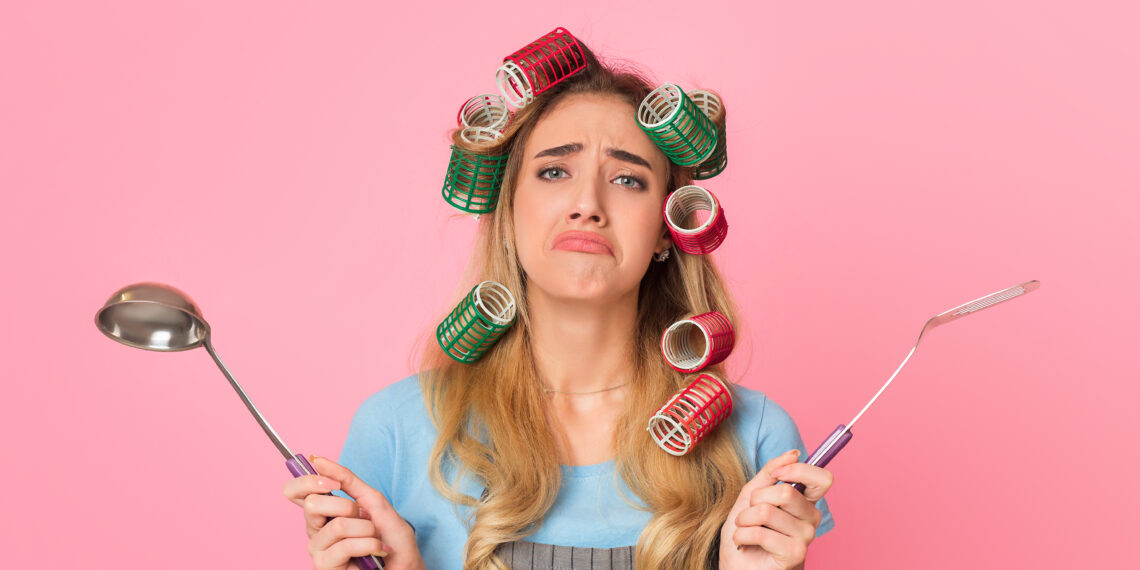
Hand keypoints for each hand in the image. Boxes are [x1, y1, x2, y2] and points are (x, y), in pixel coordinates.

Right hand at [283, 456, 423, 569]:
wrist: (406, 567)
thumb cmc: (390, 537)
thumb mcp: (373, 500)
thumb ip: (347, 480)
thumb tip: (317, 459)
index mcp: (323, 511)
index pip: (295, 491)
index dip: (308, 481)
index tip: (333, 482)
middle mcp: (316, 530)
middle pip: (312, 504)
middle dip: (348, 506)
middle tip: (363, 517)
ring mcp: (319, 550)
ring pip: (337, 525)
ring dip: (366, 529)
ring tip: (374, 538)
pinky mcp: (325, 567)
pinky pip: (345, 545)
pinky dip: (370, 545)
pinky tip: (376, 552)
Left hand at [719, 449, 833, 569]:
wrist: (737, 564)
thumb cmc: (746, 529)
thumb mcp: (753, 493)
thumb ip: (772, 472)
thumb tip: (794, 453)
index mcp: (806, 502)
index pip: (822, 479)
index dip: (798, 471)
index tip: (776, 476)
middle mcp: (811, 518)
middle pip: (786, 492)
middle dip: (755, 499)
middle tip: (750, 513)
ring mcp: (806, 538)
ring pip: (767, 512)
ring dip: (744, 520)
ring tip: (744, 529)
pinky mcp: (795, 554)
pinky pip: (760, 532)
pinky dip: (741, 535)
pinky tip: (743, 543)